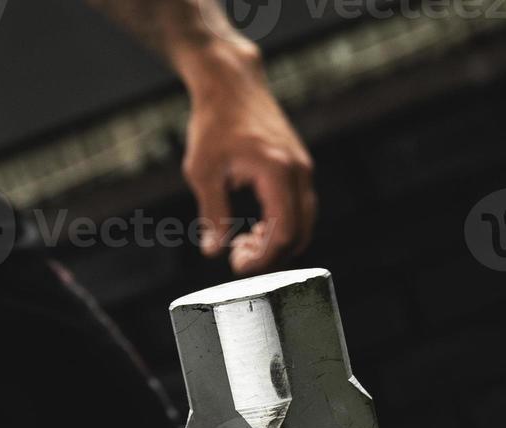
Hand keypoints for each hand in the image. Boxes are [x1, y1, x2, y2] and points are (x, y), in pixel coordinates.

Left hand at [181, 47, 317, 274]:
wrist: (230, 84)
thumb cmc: (213, 124)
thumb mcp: (203, 172)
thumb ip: (212, 214)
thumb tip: (214, 251)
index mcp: (277, 171)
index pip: (282, 232)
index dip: (263, 258)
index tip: (236, 265)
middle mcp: (298, 170)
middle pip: (299, 233)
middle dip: (271, 256)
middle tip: (238, 259)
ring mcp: (302, 168)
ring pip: (303, 222)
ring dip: (277, 242)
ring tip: (242, 245)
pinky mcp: (298, 167)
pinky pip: (299, 208)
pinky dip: (281, 226)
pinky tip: (253, 230)